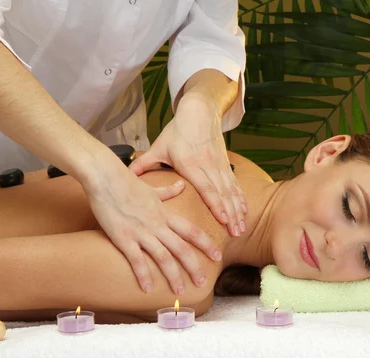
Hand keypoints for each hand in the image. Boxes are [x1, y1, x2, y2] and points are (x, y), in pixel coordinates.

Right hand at [84, 157, 221, 294]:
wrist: (105, 177)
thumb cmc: (126, 182)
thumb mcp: (152, 188)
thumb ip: (168, 191)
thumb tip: (181, 185)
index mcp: (165, 214)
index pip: (192, 231)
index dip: (206, 245)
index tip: (217, 256)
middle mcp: (157, 225)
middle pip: (182, 249)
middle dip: (194, 267)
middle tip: (202, 283)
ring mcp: (141, 232)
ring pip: (163, 257)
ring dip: (173, 276)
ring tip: (179, 291)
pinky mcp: (123, 237)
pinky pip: (136, 260)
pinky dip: (143, 275)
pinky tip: (147, 289)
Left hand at [130, 96, 246, 236]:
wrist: (199, 111)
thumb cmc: (177, 131)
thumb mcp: (159, 147)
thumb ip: (143, 163)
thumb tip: (125, 175)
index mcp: (190, 164)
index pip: (206, 188)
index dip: (215, 204)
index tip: (223, 220)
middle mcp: (208, 165)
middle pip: (222, 193)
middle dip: (230, 214)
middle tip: (236, 233)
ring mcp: (218, 165)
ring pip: (230, 191)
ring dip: (237, 210)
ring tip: (241, 227)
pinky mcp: (225, 164)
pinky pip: (234, 184)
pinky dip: (240, 198)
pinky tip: (244, 211)